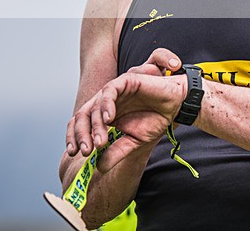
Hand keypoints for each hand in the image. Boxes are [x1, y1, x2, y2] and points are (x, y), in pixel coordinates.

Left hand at [65, 49, 184, 171]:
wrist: (176, 105)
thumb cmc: (155, 119)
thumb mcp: (134, 142)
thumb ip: (116, 152)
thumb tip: (99, 167)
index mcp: (104, 116)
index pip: (81, 125)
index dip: (74, 137)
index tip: (74, 153)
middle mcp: (105, 103)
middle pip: (82, 116)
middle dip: (81, 134)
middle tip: (86, 151)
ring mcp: (113, 92)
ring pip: (94, 106)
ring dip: (95, 126)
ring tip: (101, 143)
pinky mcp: (124, 81)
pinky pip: (109, 91)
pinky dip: (106, 105)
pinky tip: (109, 118)